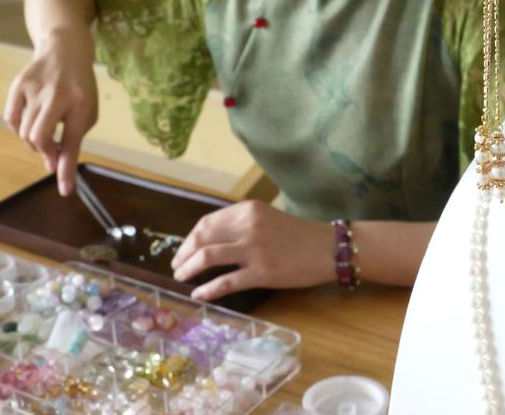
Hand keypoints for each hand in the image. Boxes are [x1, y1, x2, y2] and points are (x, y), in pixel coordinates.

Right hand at [4, 31, 96, 194]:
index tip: (66, 191)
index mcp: (81, 103)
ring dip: (34, 142)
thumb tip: (53, 167)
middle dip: (45, 152)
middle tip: (51, 152)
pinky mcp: (18, 85)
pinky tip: (29, 123)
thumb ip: (73, 139)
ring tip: (45, 131)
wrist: (65, 50)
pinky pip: (11, 120)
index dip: (67, 169)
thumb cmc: (79, 88)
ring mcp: (35, 89)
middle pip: (40, 139)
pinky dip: (19, 130)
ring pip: (25, 132)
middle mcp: (57, 95)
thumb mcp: (87, 111)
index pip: (72, 142)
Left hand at [171, 201, 335, 301]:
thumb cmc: (298, 235)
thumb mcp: (266, 219)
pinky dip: (208, 289)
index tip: (182, 251)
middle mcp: (249, 225)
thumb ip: (241, 225)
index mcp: (248, 210)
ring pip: (208, 257)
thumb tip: (209, 241)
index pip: (207, 223)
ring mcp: (255, 249)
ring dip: (188, 269)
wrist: (328, 248)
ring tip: (181, 278)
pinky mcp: (262, 272)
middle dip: (183, 253)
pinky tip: (199, 294)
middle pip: (202, 238)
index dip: (189, 238)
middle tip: (176, 266)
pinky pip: (226, 282)